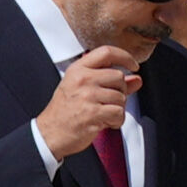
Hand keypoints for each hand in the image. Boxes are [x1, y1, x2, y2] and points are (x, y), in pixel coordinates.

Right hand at [33, 45, 141, 163]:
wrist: (49, 134)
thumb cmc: (65, 111)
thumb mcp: (81, 89)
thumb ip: (110, 82)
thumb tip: (137, 79)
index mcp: (78, 69)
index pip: (106, 52)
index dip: (125, 57)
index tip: (133, 65)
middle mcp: (82, 79)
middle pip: (118, 76)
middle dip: (120, 91)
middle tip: (109, 102)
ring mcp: (87, 96)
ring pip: (121, 96)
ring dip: (118, 108)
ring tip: (105, 114)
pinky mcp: (92, 113)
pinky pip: (119, 113)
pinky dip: (117, 121)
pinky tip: (106, 123)